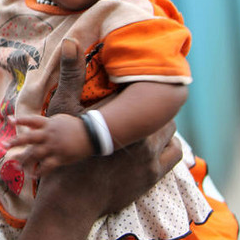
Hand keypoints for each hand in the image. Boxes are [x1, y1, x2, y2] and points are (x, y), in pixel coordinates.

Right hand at [7, 38, 181, 239]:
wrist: (70, 199)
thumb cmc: (64, 154)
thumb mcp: (63, 111)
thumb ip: (71, 74)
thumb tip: (70, 40)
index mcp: (123, 116)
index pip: (149, 93)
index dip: (148, 87)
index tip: (147, 83)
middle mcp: (142, 134)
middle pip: (163, 113)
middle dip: (156, 109)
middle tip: (148, 105)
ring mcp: (151, 157)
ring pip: (171, 133)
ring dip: (163, 128)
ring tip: (151, 125)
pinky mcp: (154, 175)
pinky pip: (175, 155)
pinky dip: (169, 147)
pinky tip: (159, 146)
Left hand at [8, 114, 91, 175]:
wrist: (91, 134)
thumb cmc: (74, 127)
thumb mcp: (59, 120)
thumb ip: (45, 124)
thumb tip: (31, 127)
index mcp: (48, 124)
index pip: (32, 120)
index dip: (20, 120)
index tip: (9, 120)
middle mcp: (49, 134)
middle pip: (29, 138)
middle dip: (15, 142)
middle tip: (4, 145)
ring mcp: (54, 146)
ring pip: (35, 154)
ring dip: (24, 160)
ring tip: (16, 166)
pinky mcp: (60, 157)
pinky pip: (47, 166)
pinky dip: (39, 171)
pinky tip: (33, 175)